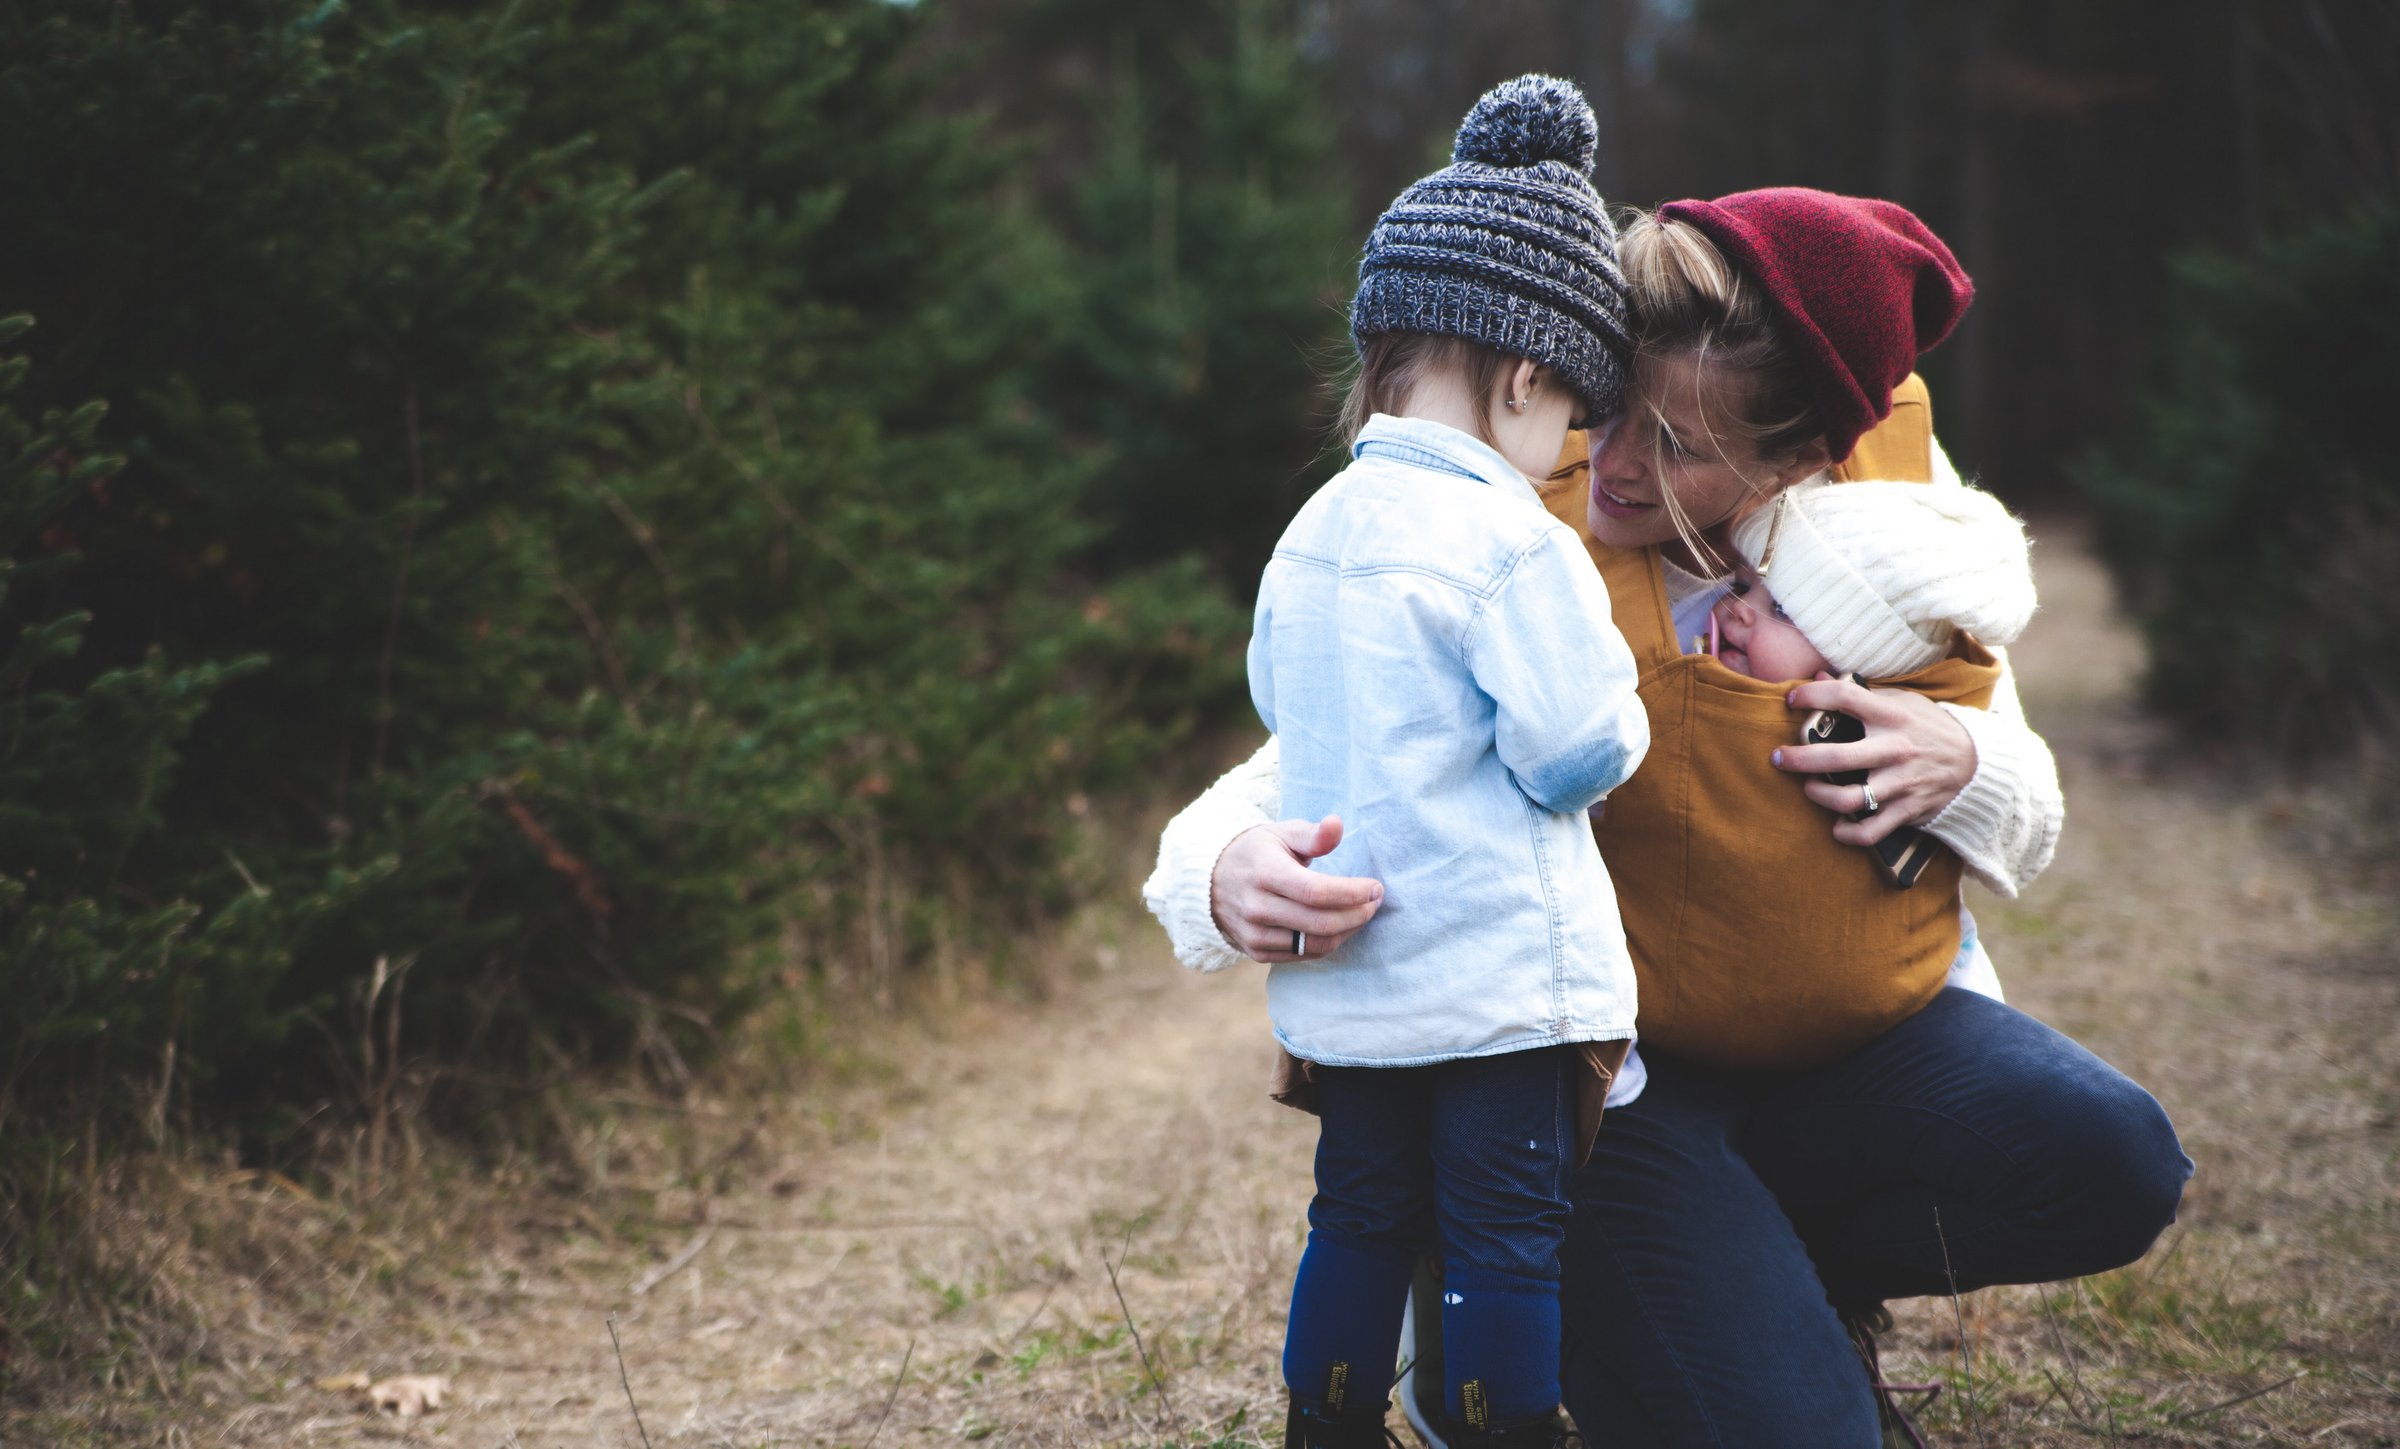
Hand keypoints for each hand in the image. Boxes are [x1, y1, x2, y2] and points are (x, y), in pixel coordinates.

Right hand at [1209, 815, 1383, 962]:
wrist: (1211, 882)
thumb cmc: (1257, 852)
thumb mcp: (1281, 834)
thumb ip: (1313, 835)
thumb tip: (1337, 825)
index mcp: (1265, 873)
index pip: (1316, 892)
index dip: (1352, 893)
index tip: (1375, 887)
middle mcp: (1257, 907)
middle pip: (1321, 922)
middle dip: (1358, 914)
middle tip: (1375, 901)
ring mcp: (1255, 934)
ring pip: (1316, 943)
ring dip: (1348, 931)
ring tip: (1362, 914)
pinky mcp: (1257, 952)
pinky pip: (1304, 954)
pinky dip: (1329, 942)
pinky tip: (1340, 926)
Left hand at [1773, 675, 1977, 845]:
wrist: (1976, 763)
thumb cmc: (1929, 727)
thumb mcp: (1903, 702)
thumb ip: (1862, 692)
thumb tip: (1819, 675)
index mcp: (1892, 716)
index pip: (1845, 698)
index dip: (1812, 696)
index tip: (1791, 700)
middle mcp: (1895, 749)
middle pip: (1836, 758)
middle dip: (1798, 759)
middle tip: (1778, 758)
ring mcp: (1900, 783)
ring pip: (1849, 799)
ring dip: (1819, 796)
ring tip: (1809, 788)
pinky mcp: (1907, 810)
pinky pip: (1870, 830)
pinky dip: (1848, 833)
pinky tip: (1836, 826)